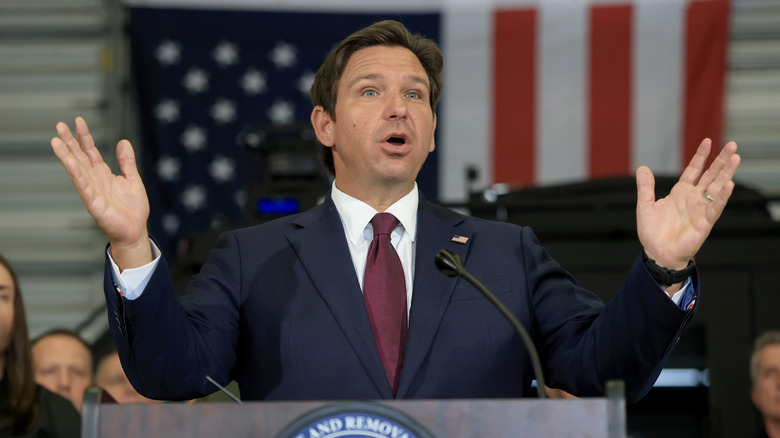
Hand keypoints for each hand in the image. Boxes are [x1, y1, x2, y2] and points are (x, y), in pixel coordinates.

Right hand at [51, 117, 152, 268]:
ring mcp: (92, 191)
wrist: (135, 231)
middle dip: (69, 141)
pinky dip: (76, 174)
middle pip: (79, 157)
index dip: (84, 136)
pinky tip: (69, 162)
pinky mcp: (94, 203)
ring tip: (56, 141)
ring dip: (66, 155)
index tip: (78, 120)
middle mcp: (94, 180)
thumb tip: (123, 141)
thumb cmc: (133, 209)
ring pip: (76, 170)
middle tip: (59, 125)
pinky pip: (83, 187)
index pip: (90, 151)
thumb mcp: (133, 179)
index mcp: (103, 174)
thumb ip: (127, 162)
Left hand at [636, 138, 740, 269]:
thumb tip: (642, 167)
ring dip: (726, 173)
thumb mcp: (645, 205)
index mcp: (680, 193)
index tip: (707, 141)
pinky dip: (722, 197)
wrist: (657, 253)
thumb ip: (645, 187)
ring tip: (736, 158)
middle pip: (710, 175)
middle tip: (732, 145)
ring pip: (717, 187)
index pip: (693, 170)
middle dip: (721, 160)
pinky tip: (729, 185)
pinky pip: (715, 207)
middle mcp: (693, 198)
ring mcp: (701, 209)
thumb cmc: (653, 233)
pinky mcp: (704, 222)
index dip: (700, 156)